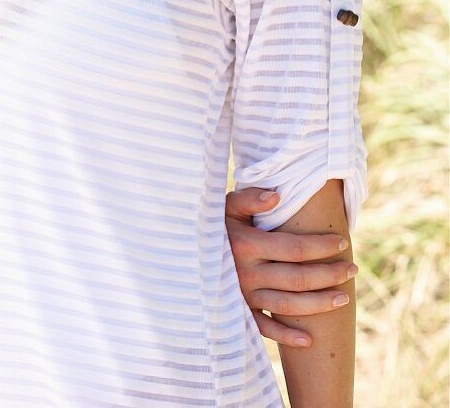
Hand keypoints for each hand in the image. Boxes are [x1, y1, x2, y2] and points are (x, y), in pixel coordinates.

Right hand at [225, 187, 358, 347]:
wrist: (183, 252)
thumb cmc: (211, 224)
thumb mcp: (225, 206)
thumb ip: (251, 198)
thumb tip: (277, 194)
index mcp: (247, 245)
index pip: (294, 248)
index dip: (321, 246)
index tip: (341, 243)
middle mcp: (246, 273)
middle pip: (298, 278)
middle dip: (330, 275)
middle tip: (352, 269)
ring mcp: (242, 295)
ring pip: (289, 305)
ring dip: (319, 304)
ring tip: (344, 298)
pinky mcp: (237, 312)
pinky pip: (264, 329)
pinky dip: (286, 337)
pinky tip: (309, 340)